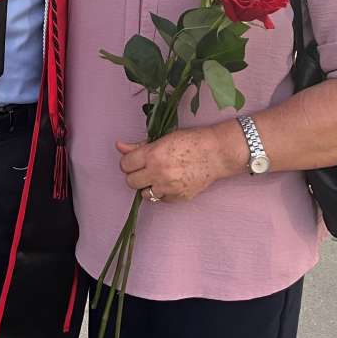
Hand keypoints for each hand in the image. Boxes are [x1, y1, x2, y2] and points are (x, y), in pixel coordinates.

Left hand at [117, 127, 231, 202]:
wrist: (217, 154)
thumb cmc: (191, 141)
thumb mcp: (164, 138)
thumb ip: (140, 145)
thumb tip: (119, 146)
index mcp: (153, 155)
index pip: (125, 164)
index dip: (129, 162)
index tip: (135, 160)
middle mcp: (158, 173)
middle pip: (131, 181)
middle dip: (135, 175)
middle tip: (146, 169)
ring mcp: (168, 187)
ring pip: (144, 194)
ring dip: (148, 185)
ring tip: (159, 176)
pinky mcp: (178, 197)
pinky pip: (160, 199)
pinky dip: (162, 192)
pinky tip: (171, 182)